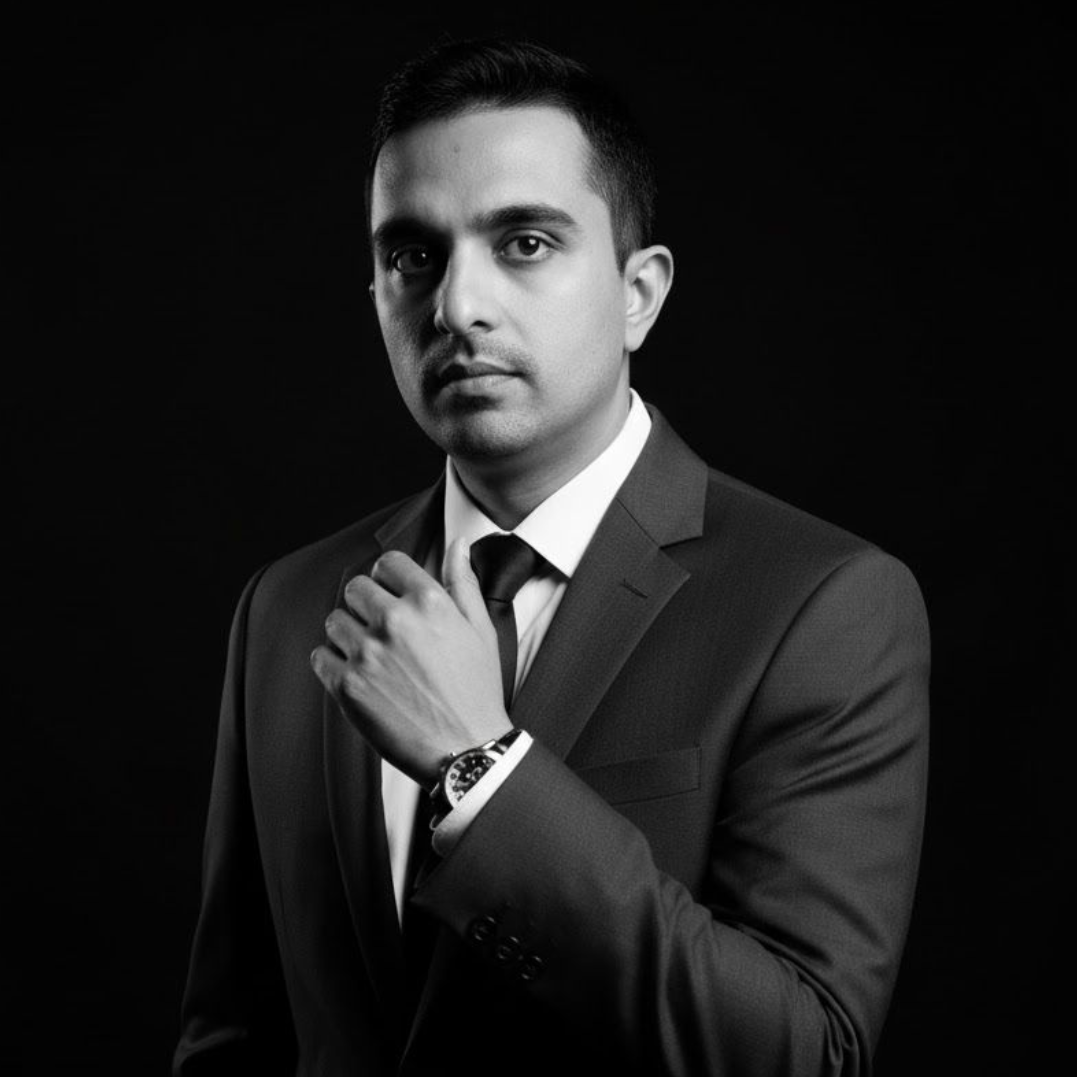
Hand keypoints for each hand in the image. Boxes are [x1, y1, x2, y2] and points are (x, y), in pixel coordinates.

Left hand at [311, 539, 511, 785]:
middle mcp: (395, 622)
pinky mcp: (347, 686)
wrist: (466, 749)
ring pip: (334, 621)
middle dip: (366, 604)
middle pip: (355, 588)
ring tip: (371, 655)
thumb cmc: (476, 690)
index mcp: (429, 603)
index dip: (389, 577)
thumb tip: (458, 544)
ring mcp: (368, 654)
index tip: (391, 593)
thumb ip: (463, 583)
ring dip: (348, 633)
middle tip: (382, 628)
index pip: (388, 563)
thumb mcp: (480, 630)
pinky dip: (333, 663)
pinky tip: (358, 675)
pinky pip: (320, 656)